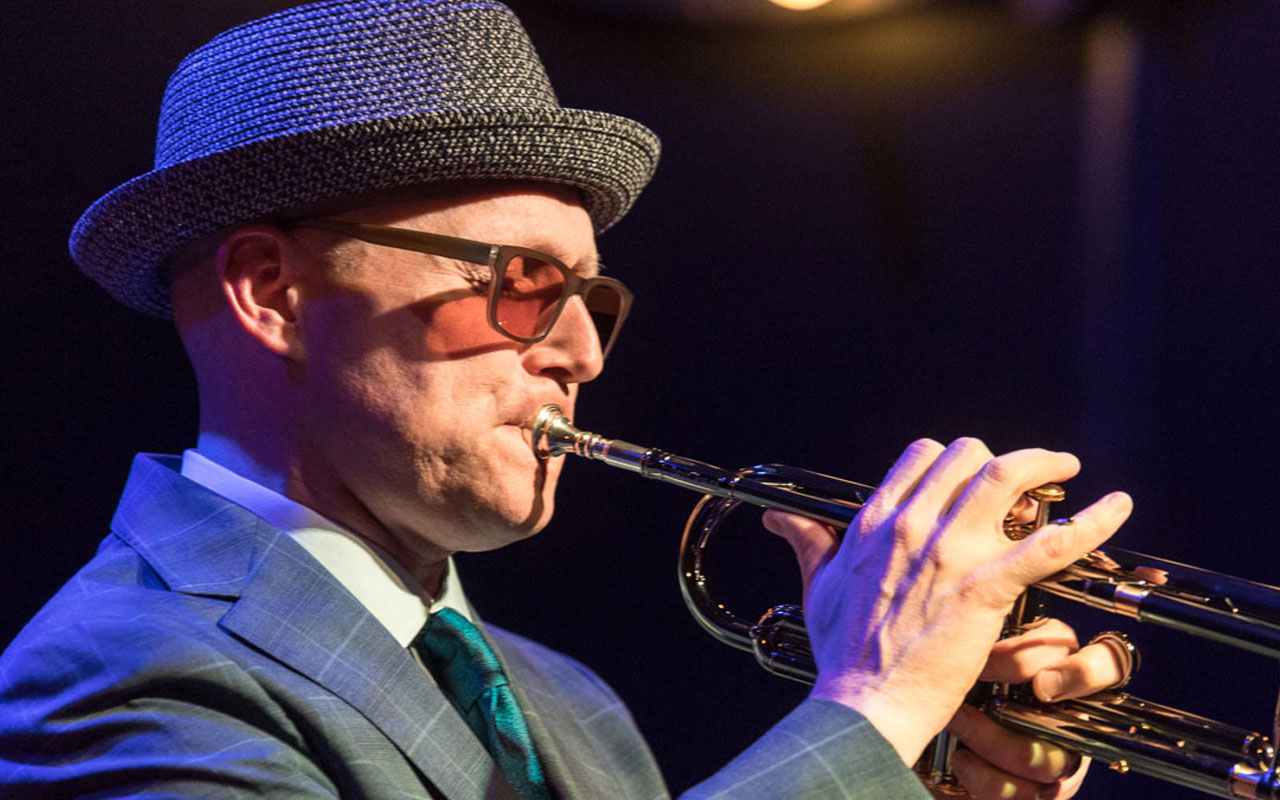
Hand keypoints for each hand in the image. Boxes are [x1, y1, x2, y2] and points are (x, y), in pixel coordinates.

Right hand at [763, 437, 1132, 764]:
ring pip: (1006, 477)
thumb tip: (780, 519)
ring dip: (1044, 464)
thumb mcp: (819, 585)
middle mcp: (913, 524)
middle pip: (968, 456)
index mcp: (877, 521)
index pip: (923, 455)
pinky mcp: (986, 587)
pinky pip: (1050, 543)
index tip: (971, 475)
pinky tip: (1116, 505)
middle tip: (1026, 477)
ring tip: (1067, 469)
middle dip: (1001, 459)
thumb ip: (807, 542)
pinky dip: (1091, 521)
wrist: (865, 701)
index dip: (955, 457)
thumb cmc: (843, 652)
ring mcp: (951, 553)